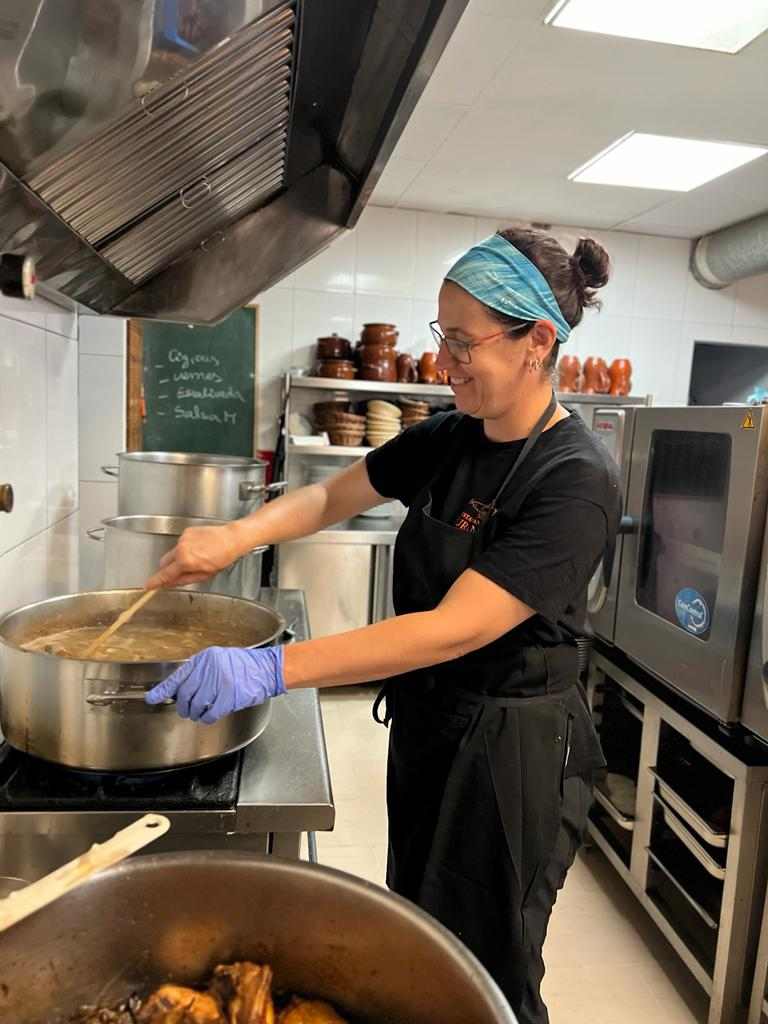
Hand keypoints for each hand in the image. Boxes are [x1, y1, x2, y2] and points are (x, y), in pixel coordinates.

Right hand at [144, 524, 241, 588]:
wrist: (232, 538)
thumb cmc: (223, 557)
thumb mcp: (204, 575)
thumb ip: (184, 580)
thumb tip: (170, 583)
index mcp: (185, 561)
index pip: (165, 574)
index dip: (155, 581)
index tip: (148, 585)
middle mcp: (181, 548)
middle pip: (164, 562)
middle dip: (168, 569)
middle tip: (180, 572)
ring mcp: (183, 538)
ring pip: (173, 552)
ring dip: (179, 557)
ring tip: (197, 557)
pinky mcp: (186, 531)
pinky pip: (181, 543)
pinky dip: (185, 548)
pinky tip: (199, 548)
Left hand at [145, 646, 285, 722]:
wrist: (267, 669)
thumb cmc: (244, 665)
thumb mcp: (219, 660)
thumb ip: (200, 672)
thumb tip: (179, 689)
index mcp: (204, 659)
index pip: (179, 676)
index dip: (163, 690)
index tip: (152, 698)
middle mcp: (209, 669)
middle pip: (185, 694)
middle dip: (183, 706)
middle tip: (187, 710)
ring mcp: (219, 683)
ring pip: (196, 705)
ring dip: (195, 714)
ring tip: (200, 713)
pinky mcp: (229, 697)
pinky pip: (210, 714)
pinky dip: (207, 718)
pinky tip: (209, 716)